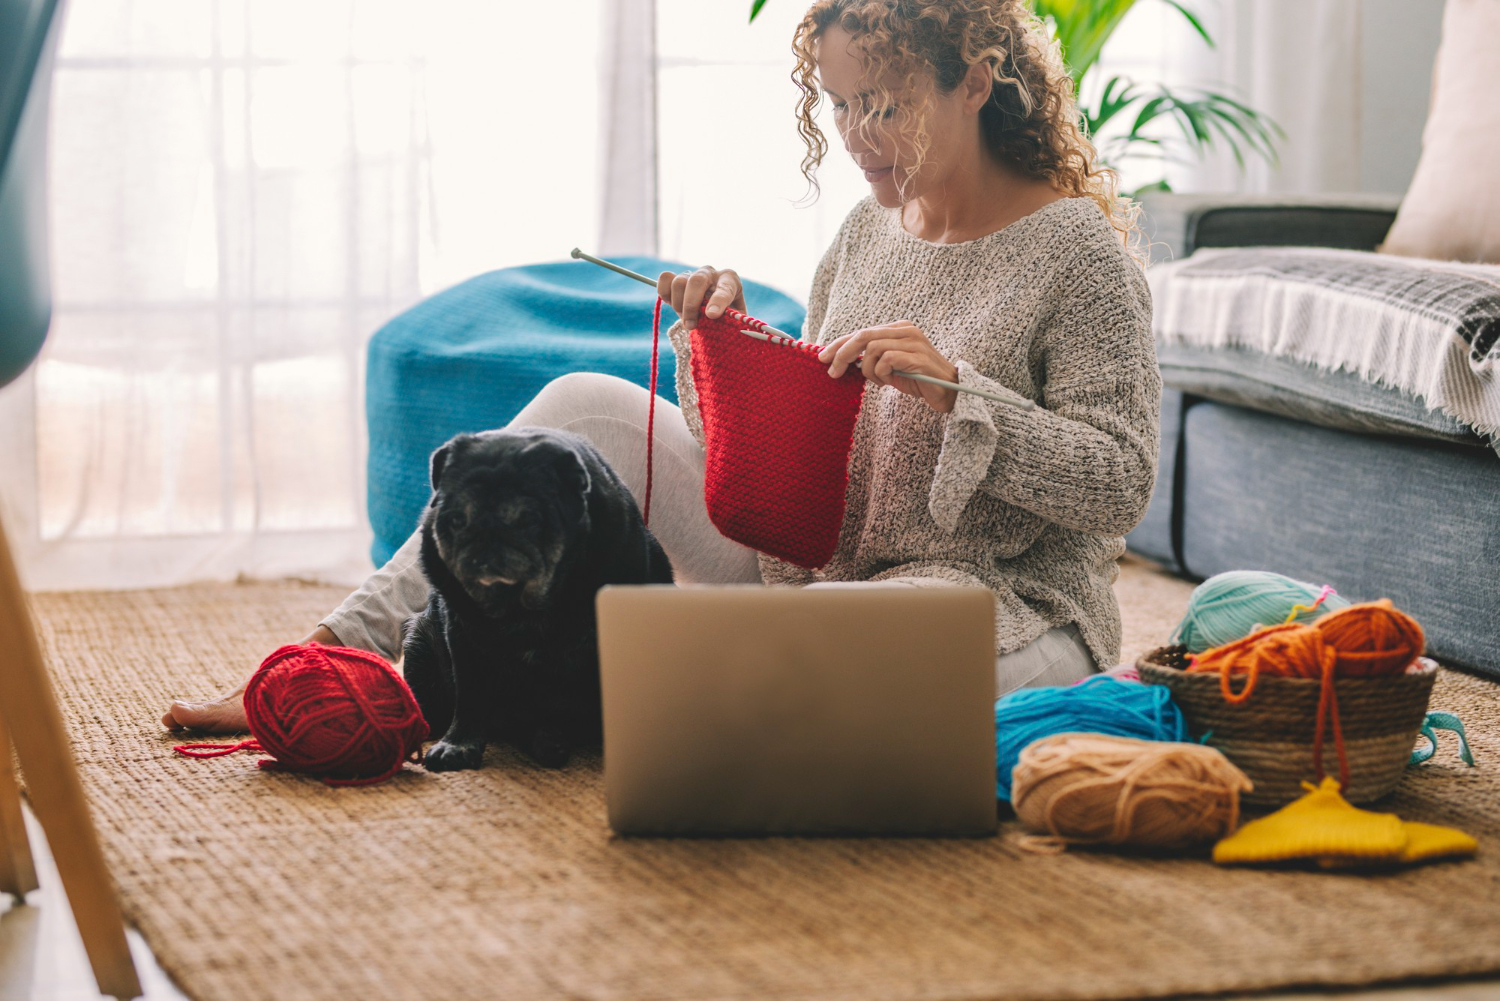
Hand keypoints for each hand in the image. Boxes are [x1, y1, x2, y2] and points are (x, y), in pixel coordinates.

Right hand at [656, 265, 745, 328]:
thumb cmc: (728, 317)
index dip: (717, 302)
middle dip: (691, 305)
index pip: (724, 288)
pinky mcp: (676, 279)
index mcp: (730, 280)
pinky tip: (673, 306)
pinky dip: (665, 292)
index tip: (712, 315)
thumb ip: (732, 321)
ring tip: (686, 320)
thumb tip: (724, 327)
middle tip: (691, 325)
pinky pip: (665, 279)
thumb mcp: (735, 320)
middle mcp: (710, 273)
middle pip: (696, 281)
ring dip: (679, 305)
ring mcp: (692, 274)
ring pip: (679, 282)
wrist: (715, 315)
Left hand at [817, 321, 959, 412]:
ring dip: (868, 370)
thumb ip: (870, 359)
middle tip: (832, 372)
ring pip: (872, 348)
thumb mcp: (889, 368)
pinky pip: (886, 360)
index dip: (839, 344)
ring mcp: (913, 341)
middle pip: (863, 335)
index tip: (822, 358)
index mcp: (898, 328)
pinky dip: (881, 374)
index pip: (861, 332)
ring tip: (880, 382)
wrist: (949, 392)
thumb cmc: (917, 380)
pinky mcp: (917, 356)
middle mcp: (905, 330)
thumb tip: (842, 360)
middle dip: (842, 353)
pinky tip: (889, 383)